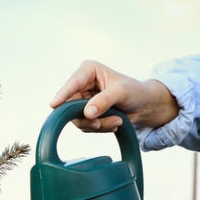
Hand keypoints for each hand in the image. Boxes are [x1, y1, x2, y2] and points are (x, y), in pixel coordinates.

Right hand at [50, 60, 178, 132]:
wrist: (145, 106)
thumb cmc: (135, 92)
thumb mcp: (122, 92)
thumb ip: (104, 101)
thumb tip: (88, 112)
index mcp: (88, 71)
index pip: (72, 84)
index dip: (63, 95)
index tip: (54, 105)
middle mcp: (81, 85)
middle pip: (70, 106)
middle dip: (88, 117)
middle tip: (101, 123)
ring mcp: (82, 101)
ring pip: (78, 119)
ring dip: (98, 124)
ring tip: (117, 121)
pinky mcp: (85, 114)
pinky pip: (85, 126)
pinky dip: (100, 128)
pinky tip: (113, 123)